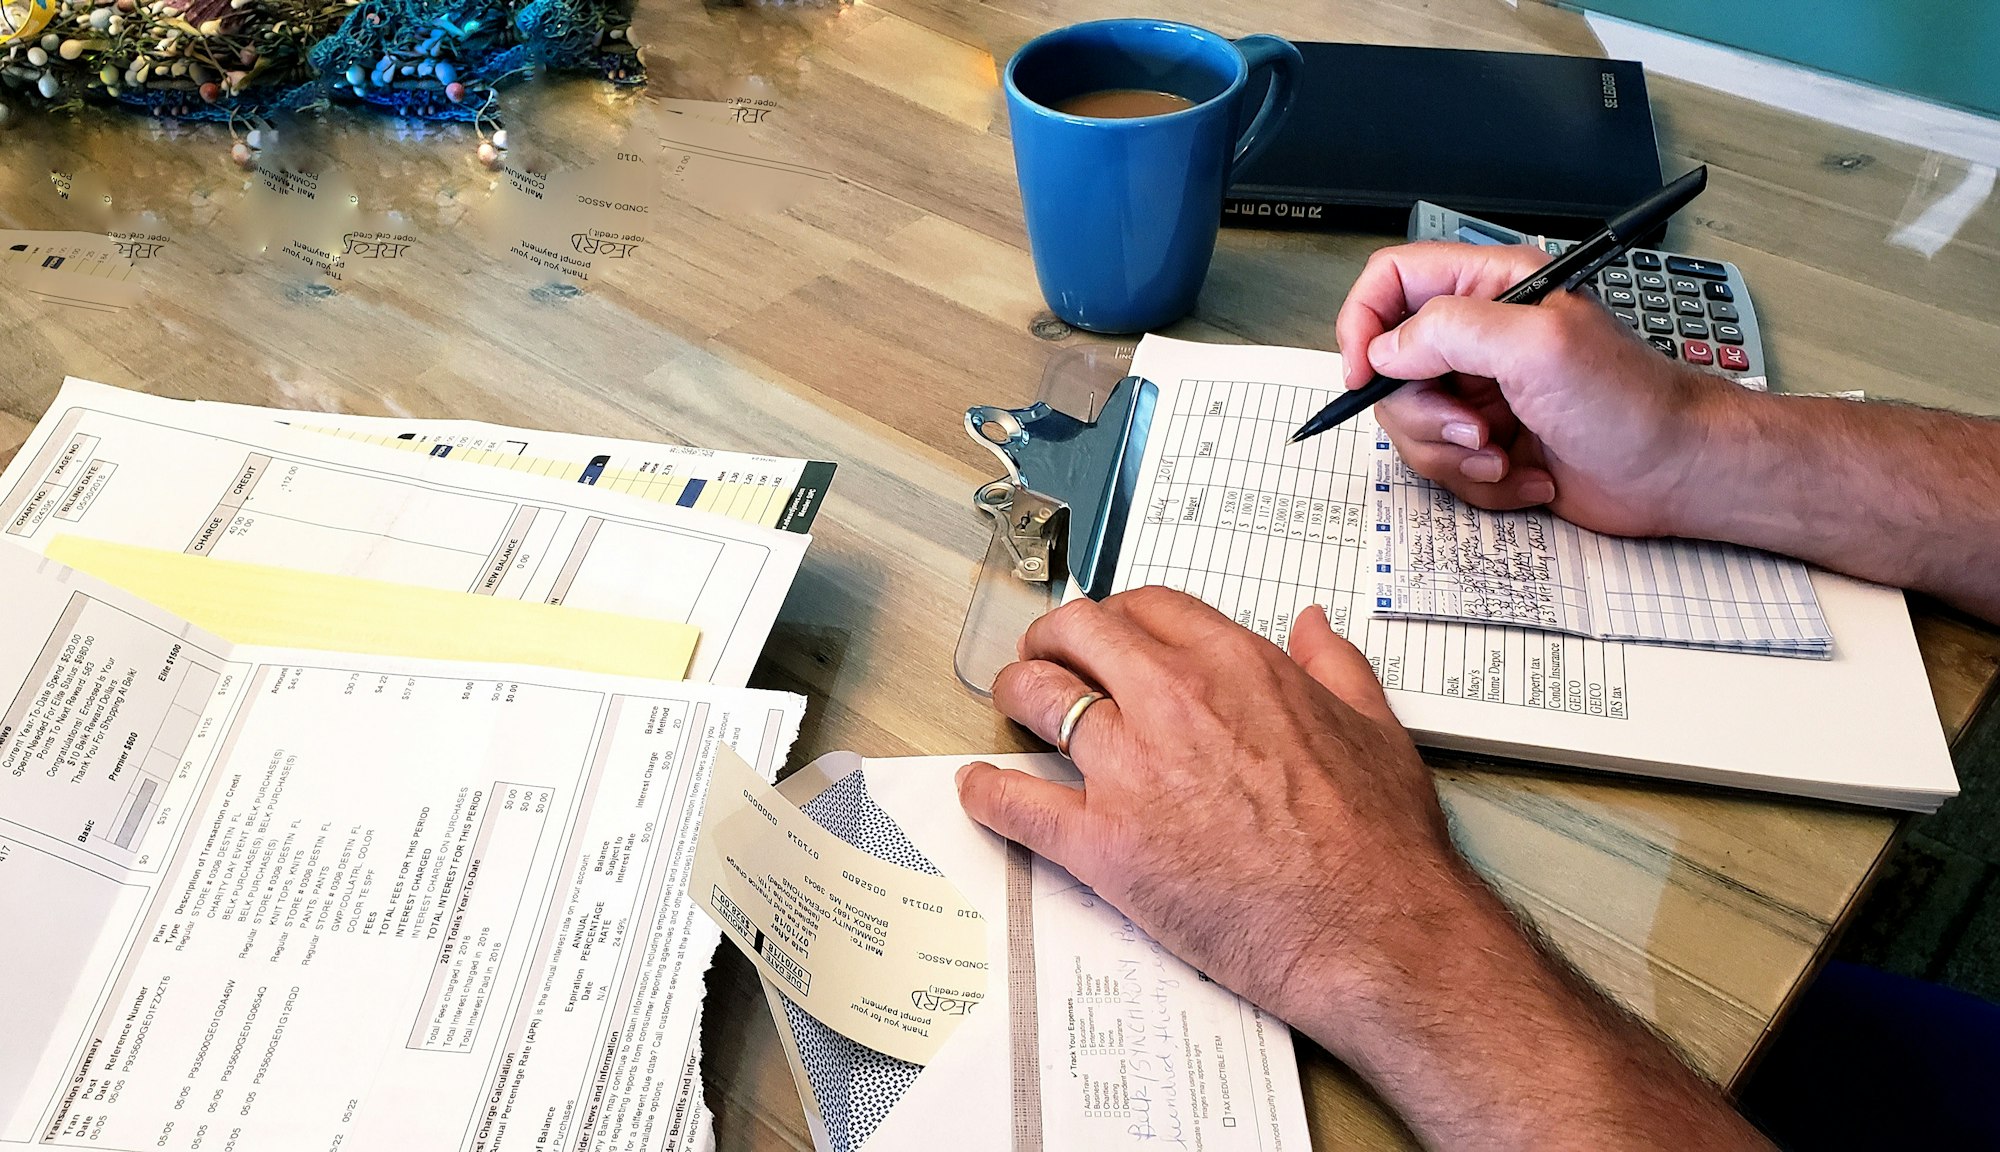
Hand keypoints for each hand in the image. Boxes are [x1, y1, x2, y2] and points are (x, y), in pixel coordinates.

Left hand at [954, 587, 1480, 1041]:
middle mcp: (1173, 701)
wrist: (1373, 929)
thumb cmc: (1379, 842)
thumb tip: (1313, 626)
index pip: (1145, 607)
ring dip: (1015, 694)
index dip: (1116, 617)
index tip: (1110, 636)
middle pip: (1077, 633)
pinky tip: (978, 790)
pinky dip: (987, 793)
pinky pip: (1017, 804)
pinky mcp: (1104, 844)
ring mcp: (1131, 770)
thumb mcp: (1374, 725)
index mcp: (1236, 665)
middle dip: (1052, 638)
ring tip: (1013, 704)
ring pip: (1037, 699)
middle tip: (1046, 657)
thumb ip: (1335, 664)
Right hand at [1336, 242, 1732, 537]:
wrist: (1677, 473)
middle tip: (1471, 427)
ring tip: (1504, 456)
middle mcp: (1481, 338)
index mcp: (1492, 289)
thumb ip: (1450, 330)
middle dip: (1422, 414)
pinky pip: (1445, 467)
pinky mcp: (1490, 443)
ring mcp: (1483, 393)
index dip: (1364, 324)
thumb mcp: (1538, 346)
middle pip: (1391, 369)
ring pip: (1412, 426)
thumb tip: (1386, 348)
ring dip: (1452, 455)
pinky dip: (1481, 482)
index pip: (1392, 281)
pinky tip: (1528, 475)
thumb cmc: (1634, 402)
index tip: (1364, 374)